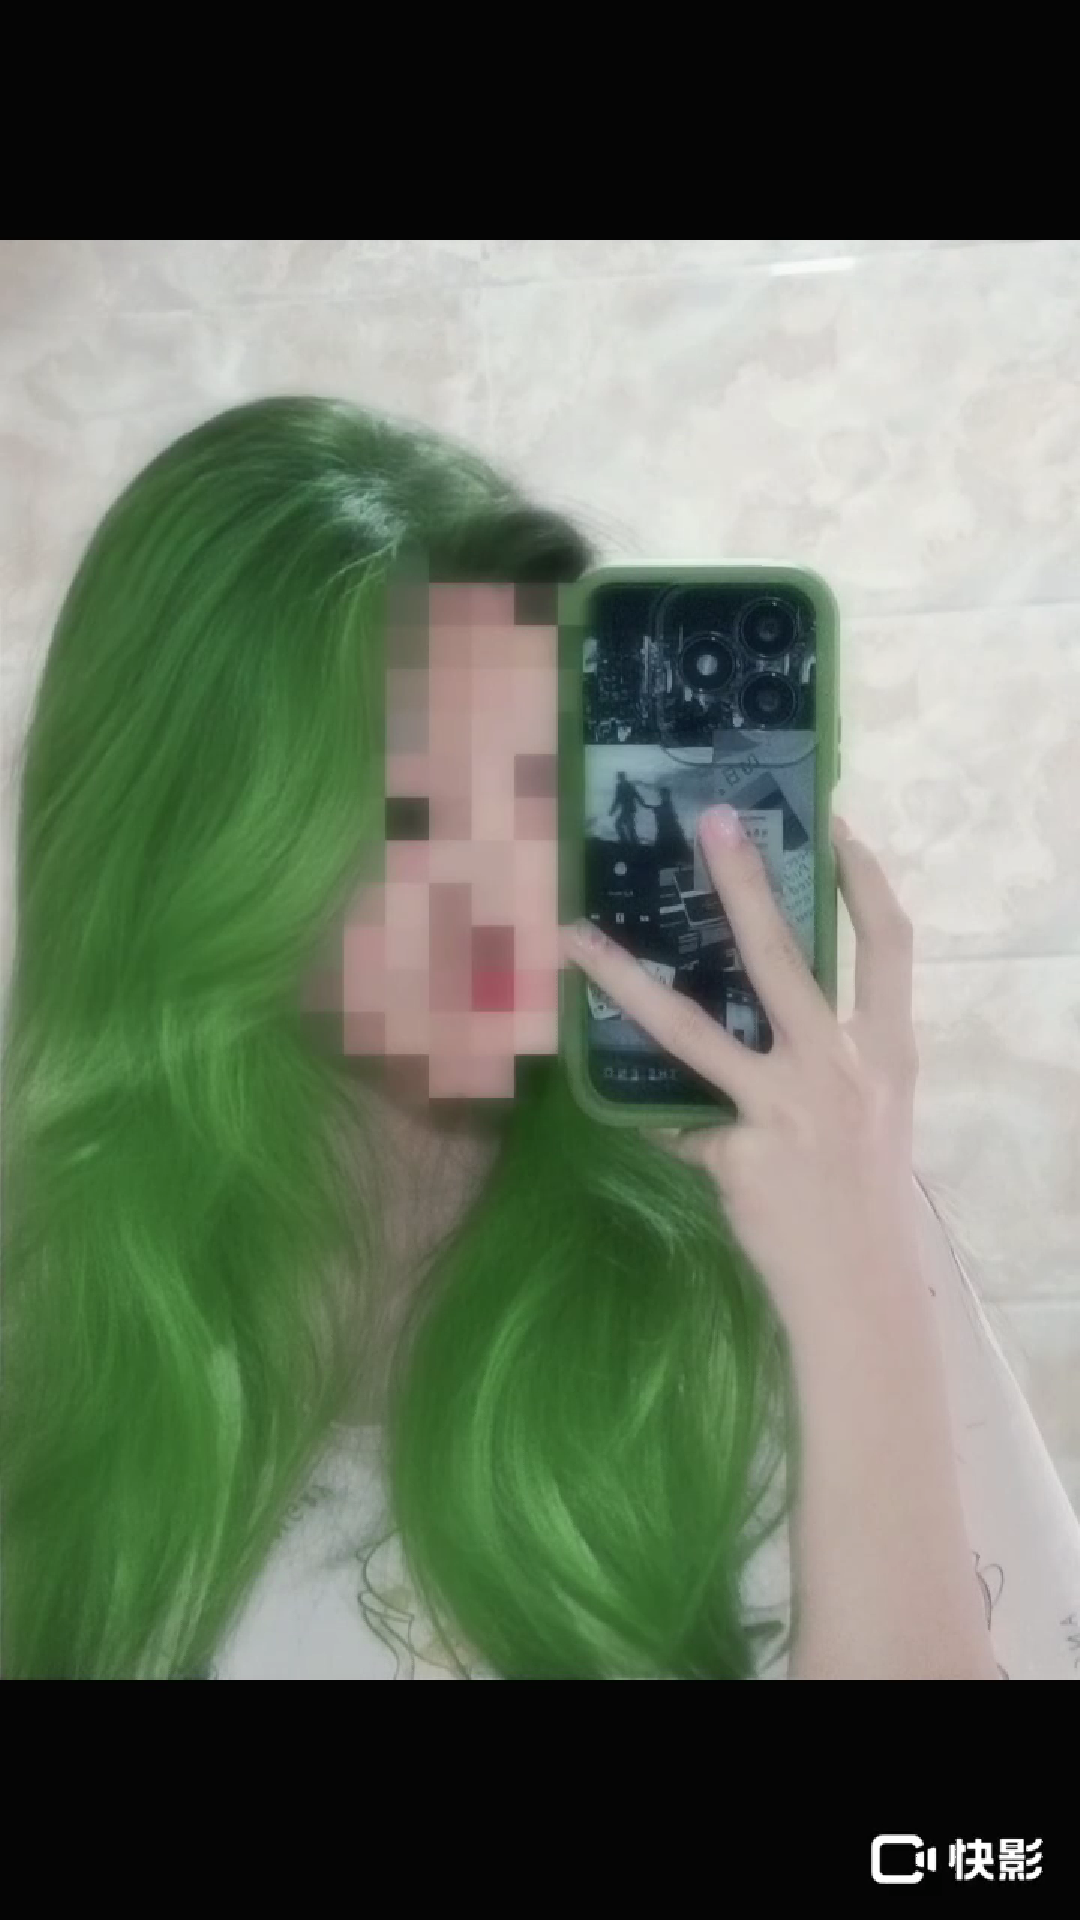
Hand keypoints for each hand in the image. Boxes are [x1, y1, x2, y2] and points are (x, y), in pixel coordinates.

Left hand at [562, 807, 922, 1342]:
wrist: (858, 1292)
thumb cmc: (861, 1195)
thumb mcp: (870, 1114)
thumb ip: (826, 1060)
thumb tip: (753, 1023)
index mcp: (887, 1053)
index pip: (889, 947)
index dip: (863, 882)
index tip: (832, 827)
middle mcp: (837, 1069)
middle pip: (783, 957)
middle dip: (745, 883)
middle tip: (711, 820)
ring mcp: (783, 1109)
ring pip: (688, 1028)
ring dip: (626, 979)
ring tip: (576, 937)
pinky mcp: (735, 1153)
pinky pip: (676, 1122)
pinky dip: (663, 1124)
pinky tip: (646, 1126)